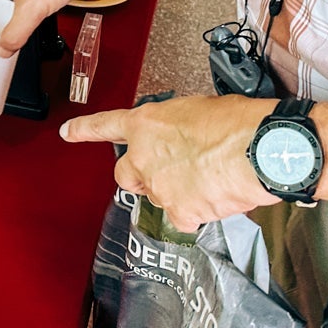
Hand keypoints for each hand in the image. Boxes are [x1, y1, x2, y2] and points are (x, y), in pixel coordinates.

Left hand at [61, 95, 278, 231]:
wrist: (259, 150)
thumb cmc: (236, 123)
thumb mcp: (197, 110)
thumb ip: (177, 126)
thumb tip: (182, 138)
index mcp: (146, 124)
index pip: (105, 125)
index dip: (84, 130)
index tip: (68, 131)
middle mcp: (144, 156)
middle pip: (125, 175)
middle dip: (140, 176)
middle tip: (167, 172)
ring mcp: (158, 187)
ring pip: (158, 197)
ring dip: (176, 192)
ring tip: (209, 178)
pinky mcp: (179, 212)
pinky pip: (183, 218)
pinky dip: (197, 212)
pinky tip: (217, 196)